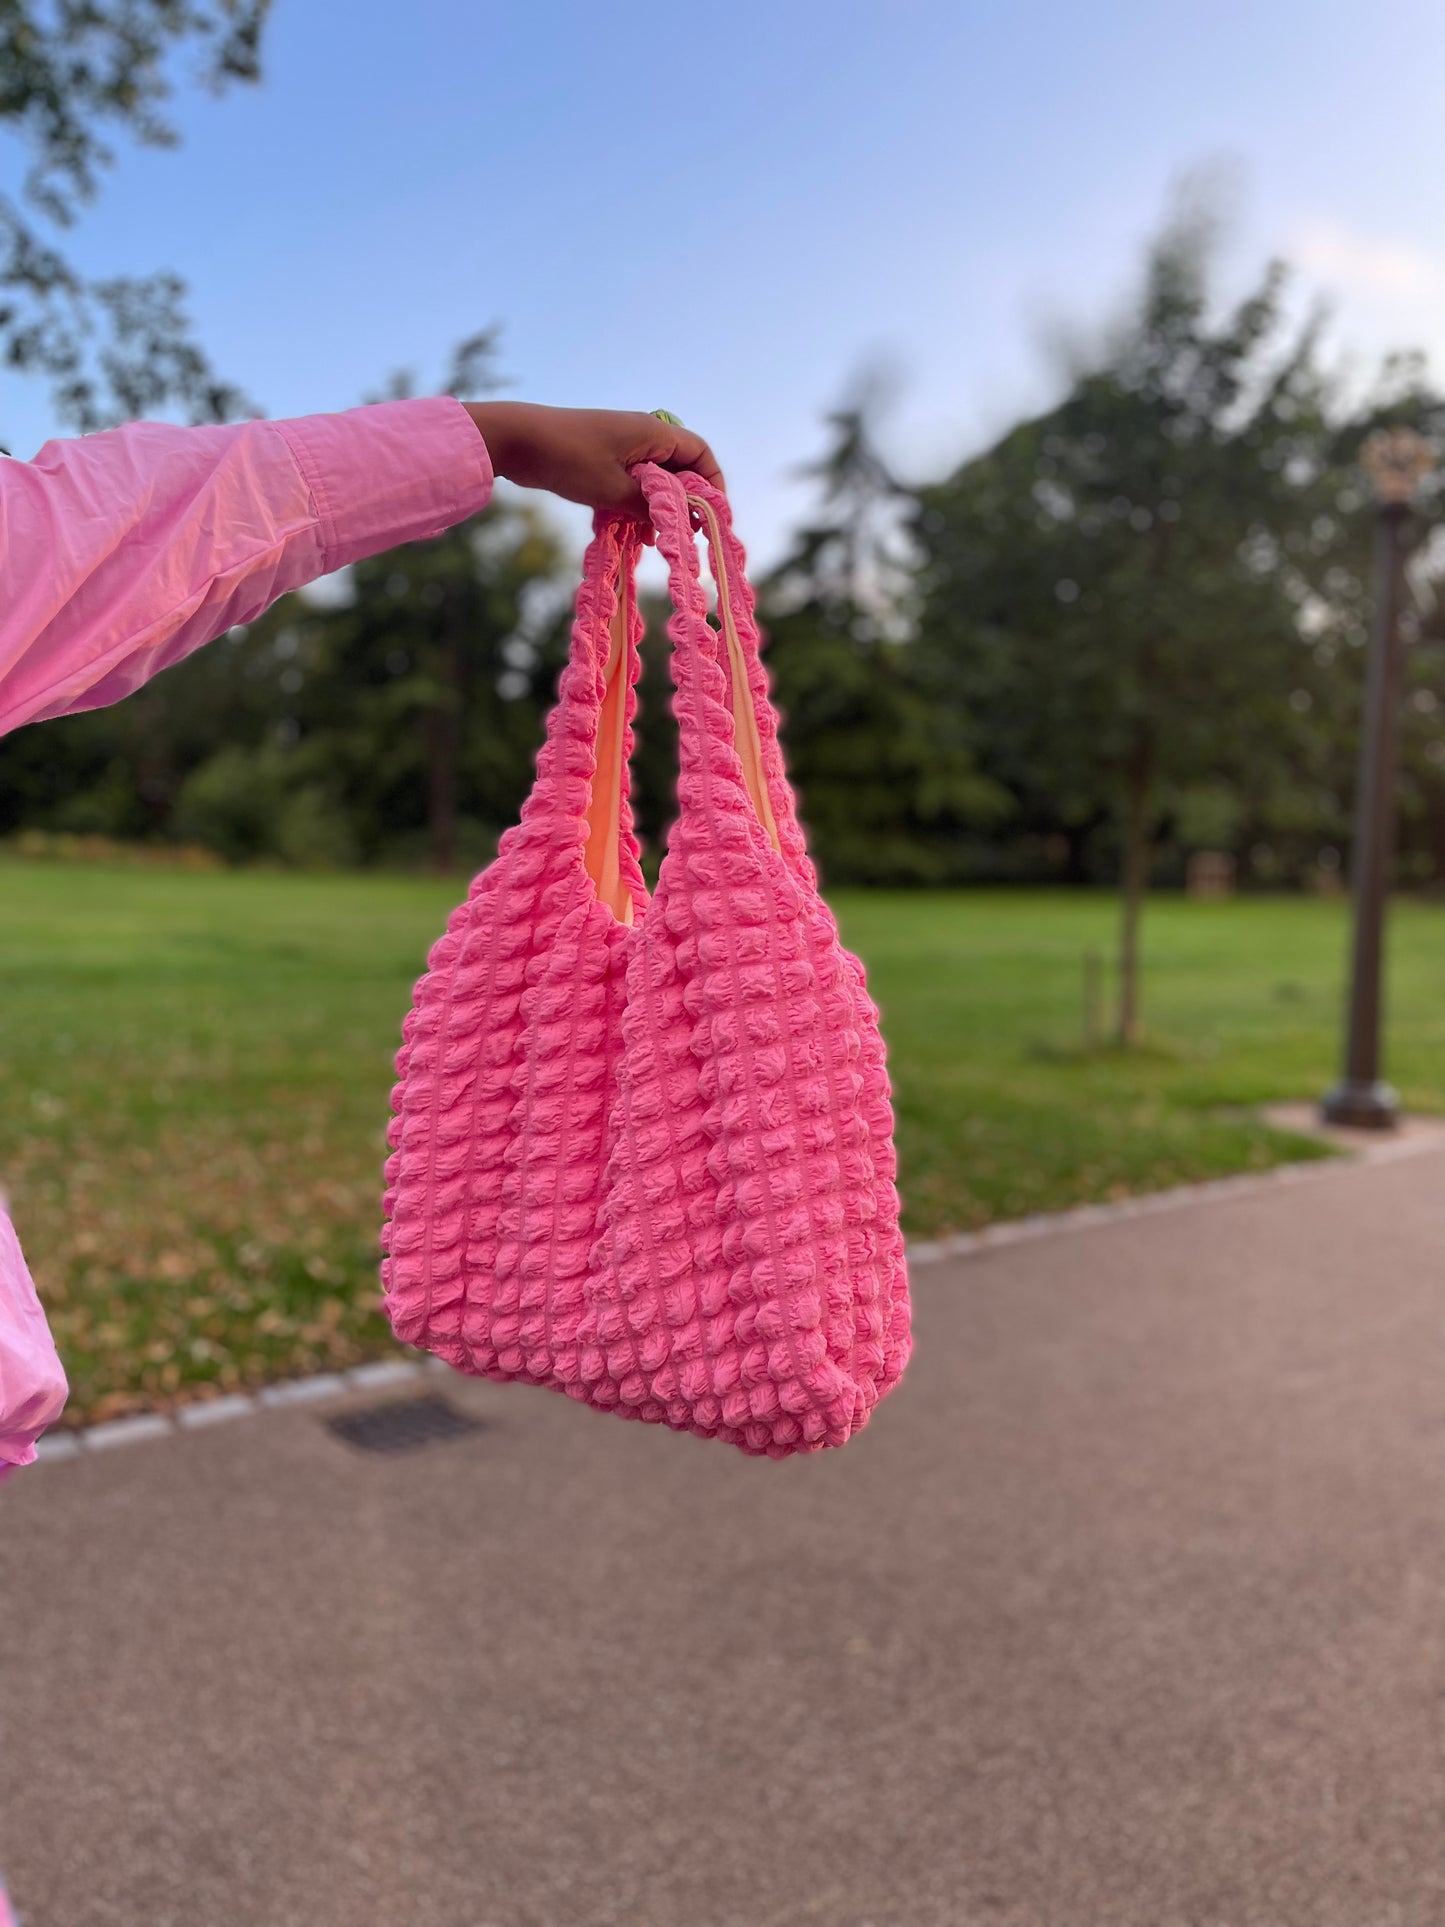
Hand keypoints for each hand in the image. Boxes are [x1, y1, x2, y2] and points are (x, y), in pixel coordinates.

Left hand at [463, 402, 722, 516]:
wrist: (518, 440)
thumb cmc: (568, 460)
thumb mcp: (613, 491)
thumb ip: (649, 508)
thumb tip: (675, 523)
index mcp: (653, 434)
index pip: (701, 454)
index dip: (712, 484)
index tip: (711, 516)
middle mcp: (642, 436)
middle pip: (680, 469)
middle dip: (683, 503)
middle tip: (682, 534)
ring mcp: (621, 446)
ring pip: (654, 480)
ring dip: (656, 510)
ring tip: (650, 539)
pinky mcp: (602, 458)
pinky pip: (630, 483)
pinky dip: (634, 506)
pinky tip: (628, 531)